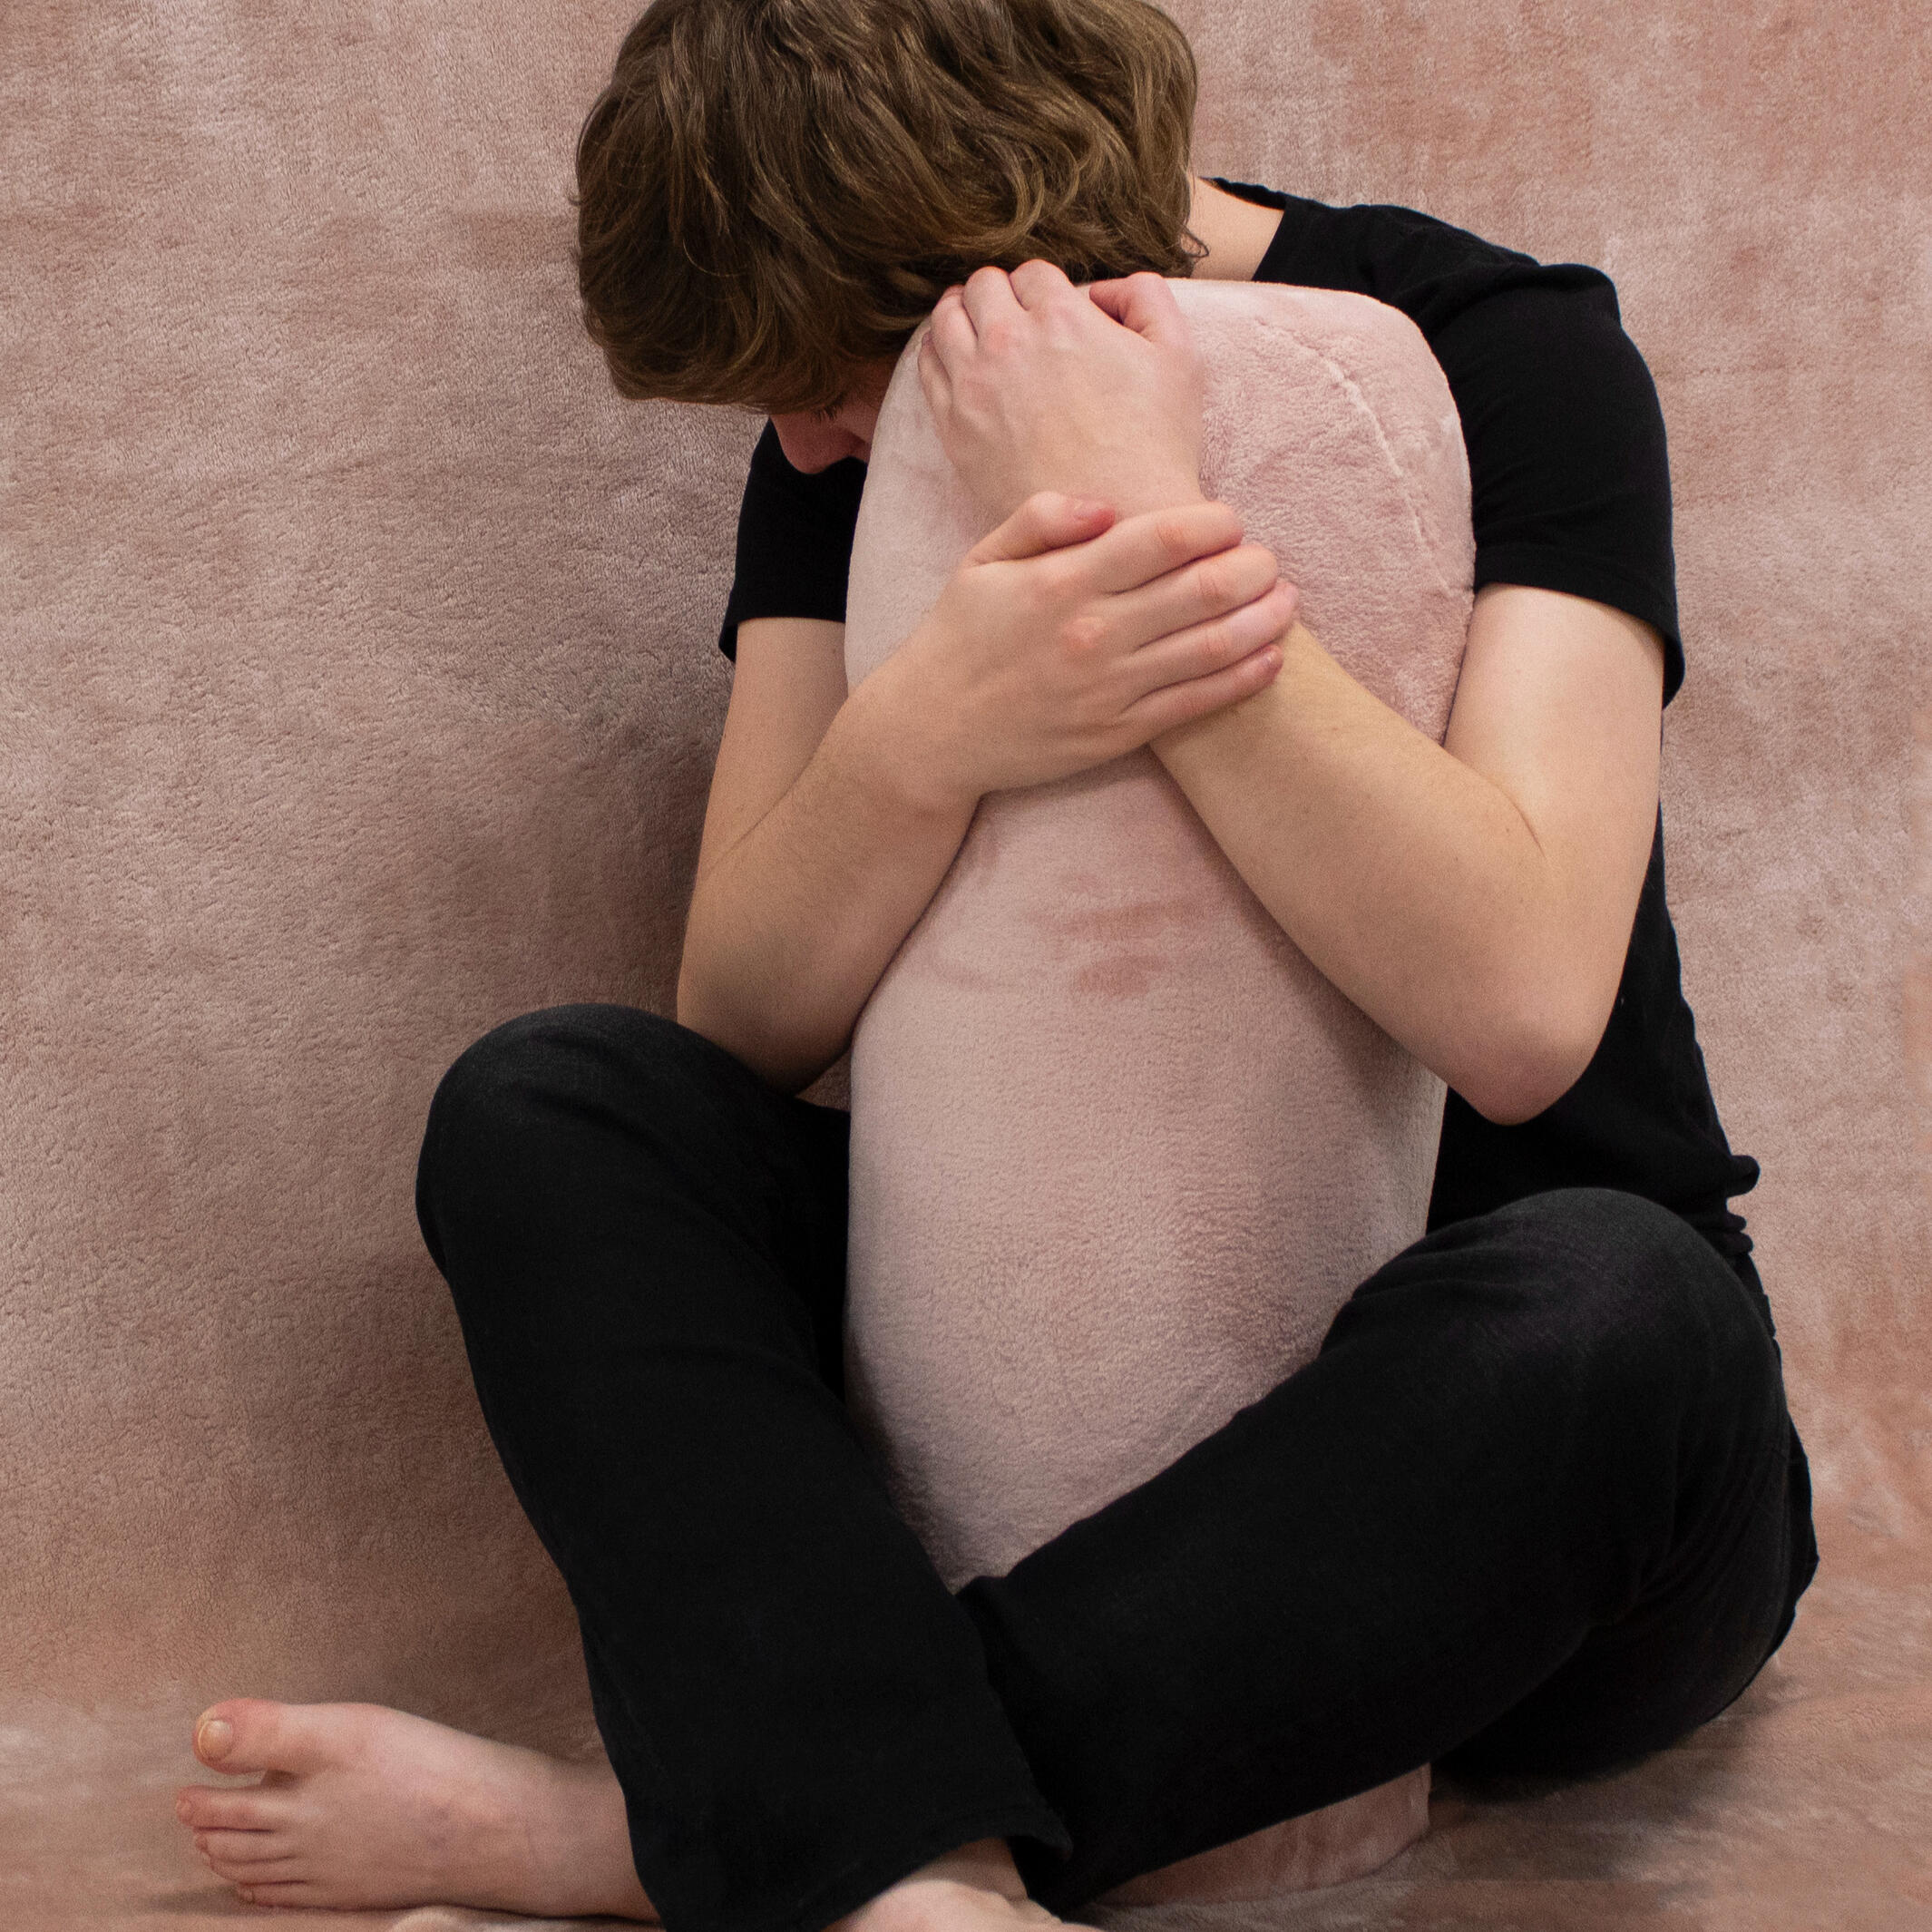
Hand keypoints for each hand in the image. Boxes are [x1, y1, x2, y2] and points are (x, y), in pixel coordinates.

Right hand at [857, 491, 1297, 811]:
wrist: (930, 734)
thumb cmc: (958, 639)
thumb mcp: (981, 561)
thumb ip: (1042, 517)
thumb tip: (1108, 502)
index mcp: (1060, 582)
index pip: (1160, 539)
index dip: (1212, 524)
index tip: (1230, 519)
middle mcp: (1091, 634)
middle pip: (1200, 589)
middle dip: (1251, 567)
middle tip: (1269, 557)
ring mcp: (1108, 689)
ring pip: (1210, 647)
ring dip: (1263, 619)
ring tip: (1287, 599)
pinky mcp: (1117, 734)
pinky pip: (1195, 704)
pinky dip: (1243, 678)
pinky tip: (1271, 657)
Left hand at [917, 264, 1206, 529]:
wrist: (1116, 524)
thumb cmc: (1153, 446)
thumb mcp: (1179, 357)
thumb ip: (1146, 298)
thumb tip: (1102, 288)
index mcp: (1061, 317)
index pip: (1032, 273)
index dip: (1042, 288)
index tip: (1048, 310)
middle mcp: (1008, 342)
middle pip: (981, 286)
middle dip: (999, 294)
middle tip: (1011, 315)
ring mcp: (974, 385)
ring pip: (945, 319)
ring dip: (961, 313)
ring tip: (976, 327)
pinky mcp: (954, 426)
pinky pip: (928, 368)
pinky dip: (937, 353)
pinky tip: (954, 361)